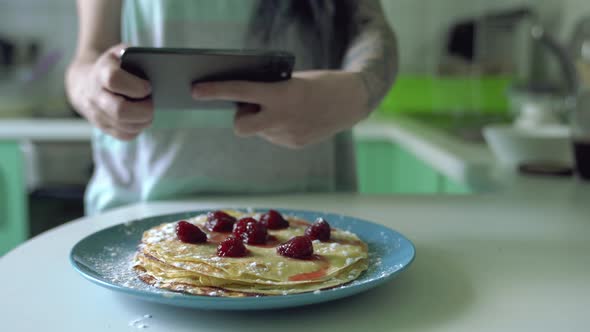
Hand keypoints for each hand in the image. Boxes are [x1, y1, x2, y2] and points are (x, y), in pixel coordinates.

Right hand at [66, 44, 152, 140]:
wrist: (86, 84)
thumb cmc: (112, 67)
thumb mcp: (120, 54)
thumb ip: (135, 56)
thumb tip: (158, 66)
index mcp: (100, 73)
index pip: (114, 80)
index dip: (136, 86)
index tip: (149, 87)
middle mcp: (96, 96)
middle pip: (120, 111)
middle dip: (144, 110)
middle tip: (153, 103)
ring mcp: (98, 115)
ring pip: (126, 126)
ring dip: (144, 120)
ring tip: (150, 109)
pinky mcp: (104, 129)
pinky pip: (127, 135)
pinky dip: (139, 128)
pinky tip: (141, 117)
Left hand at [191, 70, 368, 148]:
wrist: (352, 102)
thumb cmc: (320, 84)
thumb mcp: (292, 81)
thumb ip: (268, 92)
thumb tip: (244, 101)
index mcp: (281, 96)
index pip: (239, 92)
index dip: (215, 91)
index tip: (195, 90)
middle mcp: (282, 118)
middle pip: (240, 126)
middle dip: (240, 118)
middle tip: (250, 106)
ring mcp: (288, 136)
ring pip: (259, 130)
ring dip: (263, 120)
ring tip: (286, 109)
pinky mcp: (295, 144)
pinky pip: (273, 136)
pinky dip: (277, 128)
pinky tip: (296, 120)